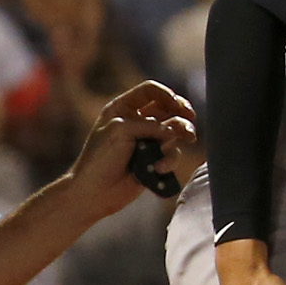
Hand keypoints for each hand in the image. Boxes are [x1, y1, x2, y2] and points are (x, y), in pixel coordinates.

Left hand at [67, 80, 200, 219]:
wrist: (94, 193)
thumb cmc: (99, 159)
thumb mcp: (120, 130)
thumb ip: (150, 124)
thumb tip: (173, 130)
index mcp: (123, 109)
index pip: (150, 91)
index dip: (166, 94)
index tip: (176, 105)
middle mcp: (137, 122)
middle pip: (168, 108)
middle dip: (181, 111)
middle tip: (190, 117)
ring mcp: (147, 141)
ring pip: (175, 130)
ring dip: (184, 132)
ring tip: (189, 138)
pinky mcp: (154, 160)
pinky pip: (172, 154)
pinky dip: (169, 160)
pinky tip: (158, 168)